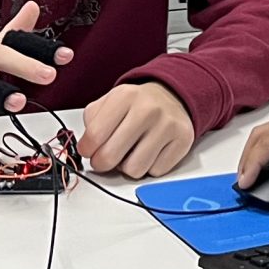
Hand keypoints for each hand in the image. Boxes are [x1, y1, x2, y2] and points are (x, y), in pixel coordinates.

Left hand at [80, 81, 195, 178]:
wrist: (172, 96)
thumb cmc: (137, 104)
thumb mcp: (110, 102)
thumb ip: (92, 122)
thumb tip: (86, 149)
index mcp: (125, 96)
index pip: (94, 135)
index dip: (86, 150)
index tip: (88, 151)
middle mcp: (147, 109)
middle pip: (111, 156)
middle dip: (102, 163)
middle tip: (105, 158)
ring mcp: (167, 125)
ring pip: (133, 170)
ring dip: (128, 166)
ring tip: (131, 152)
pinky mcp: (182, 140)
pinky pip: (155, 172)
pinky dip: (149, 166)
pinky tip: (150, 152)